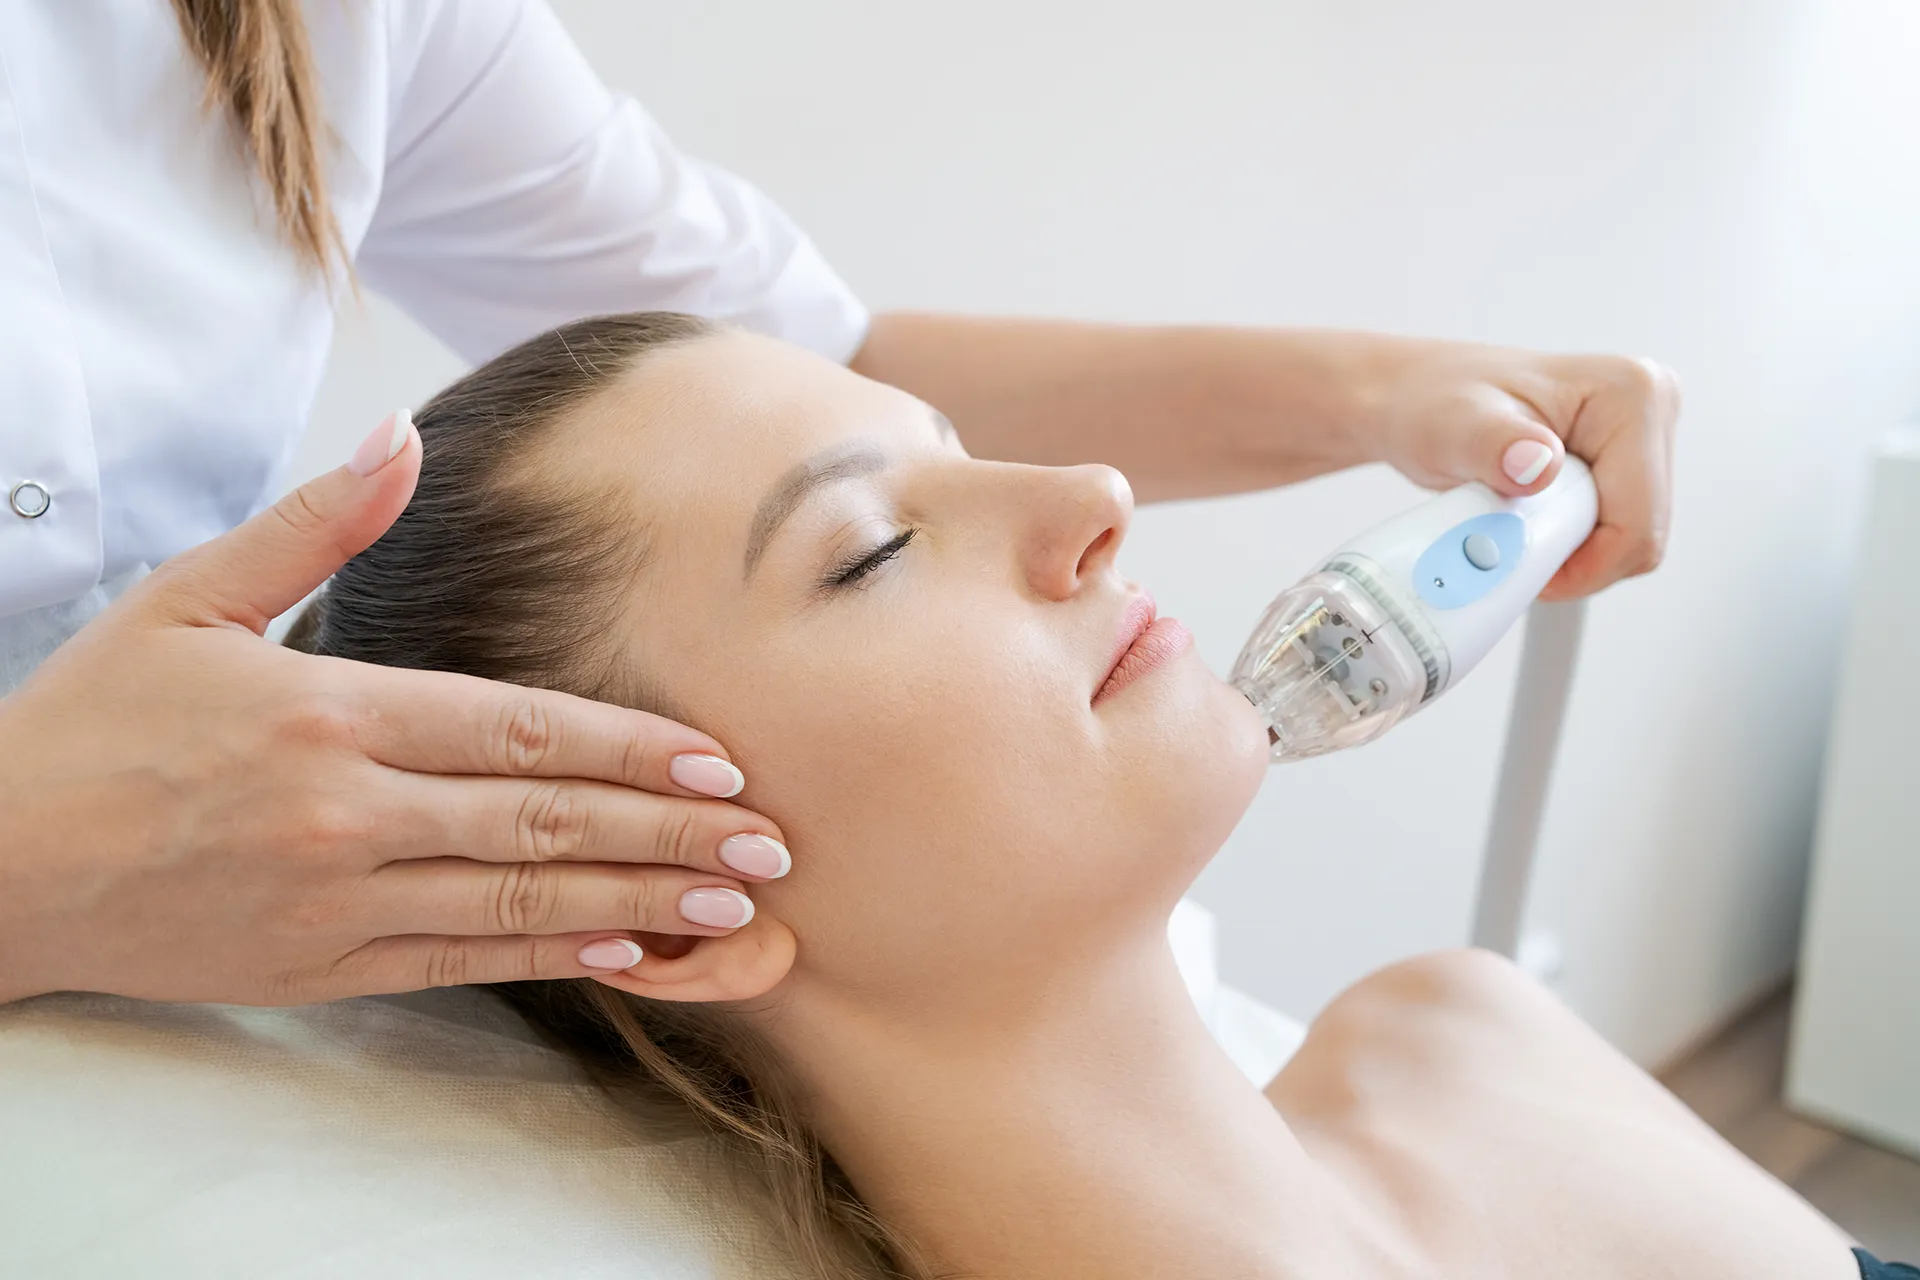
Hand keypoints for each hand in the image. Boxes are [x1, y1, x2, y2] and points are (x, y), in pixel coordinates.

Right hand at [0, 416, 788, 1005]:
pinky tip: (621, 951)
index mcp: (326, 710)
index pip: (516, 727)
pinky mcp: (318, 962)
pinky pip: (457, 958)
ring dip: (635, 902)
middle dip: (669, 833)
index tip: (723, 762)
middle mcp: (343, 809)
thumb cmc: (93, 720)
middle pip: (541, 816)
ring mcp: (333, 896)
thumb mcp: (189, 597)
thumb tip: (403, 436)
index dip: (632, 747)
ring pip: (516, 896)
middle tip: (772, 844)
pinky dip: (546, 954)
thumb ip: (314, 524)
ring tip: (732, 905)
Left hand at [1365, 345, 1680, 599]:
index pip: (1639, 520)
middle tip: (1509, 540)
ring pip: (1629, 540)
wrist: (1415, 398)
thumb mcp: (1453, 425)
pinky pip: (1614, 534)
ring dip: (1570, 552)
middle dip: (1576, 557)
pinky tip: (1529, 524)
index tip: (1524, 565)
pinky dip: (1570, 544)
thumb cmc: (1431, 402)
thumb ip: (1496, 445)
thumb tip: (1538, 466)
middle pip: (1641, 534)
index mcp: (1631, 393)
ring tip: (1513, 524)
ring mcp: (1642, 437)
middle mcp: (1650, 409)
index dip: (1586, 564)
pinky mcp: (1625, 463)